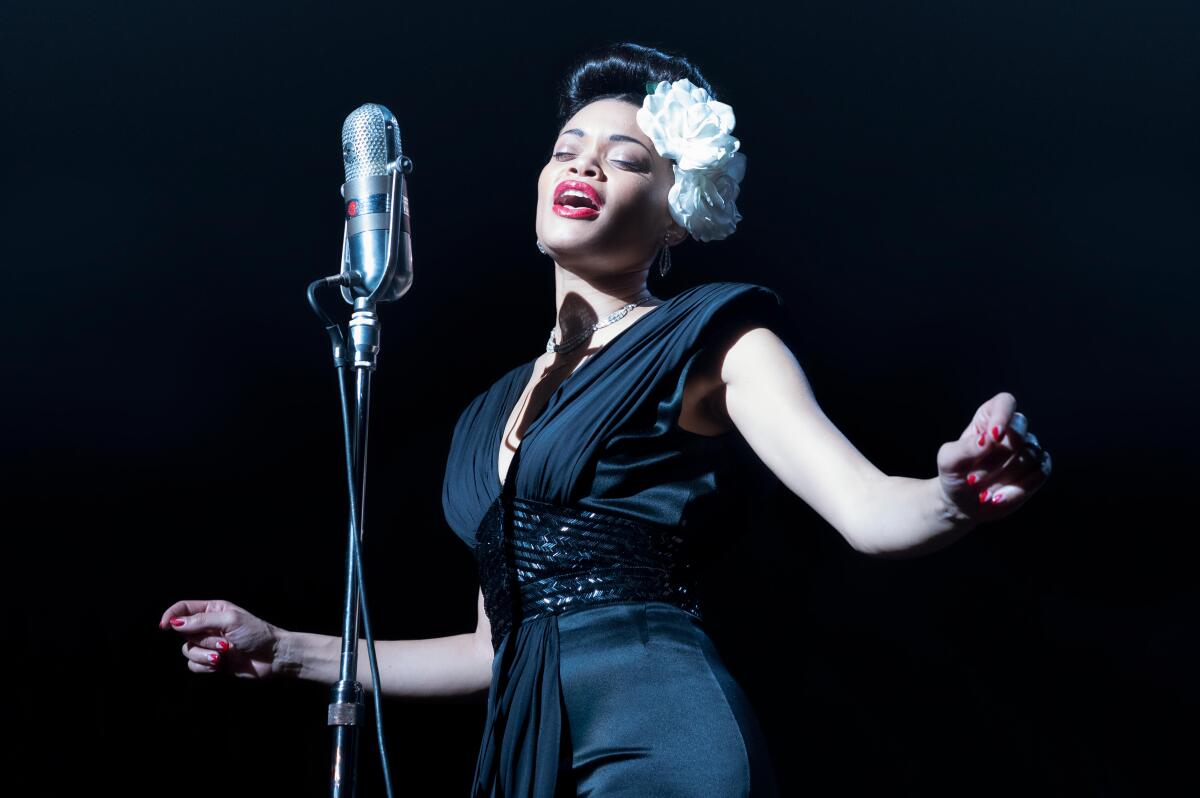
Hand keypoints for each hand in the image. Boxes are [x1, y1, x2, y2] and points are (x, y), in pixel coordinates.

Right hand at [160, 599, 283, 678]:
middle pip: (183, 632)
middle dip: (200, 640)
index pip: (183, 608)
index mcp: (214, 610)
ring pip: (187, 650)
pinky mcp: (212, 661)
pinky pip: (193, 665)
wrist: (273, 657)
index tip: (164, 626)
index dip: (170, 616)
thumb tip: (174, 623)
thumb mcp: (230, 621)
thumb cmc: (256, 634)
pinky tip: (220, 666)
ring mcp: (210, 645)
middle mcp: (209, 626)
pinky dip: (204, 666)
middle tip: (222, 644)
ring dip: (203, 655)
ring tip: (223, 656)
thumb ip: (201, 621)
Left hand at [936, 391, 1051, 524]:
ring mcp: (1027, 450)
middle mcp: (1011, 431)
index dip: (1003, 416)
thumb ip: (964, 448)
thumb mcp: (948, 462)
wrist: (962, 504)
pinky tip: (998, 498)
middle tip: (972, 480)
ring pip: (1030, 457)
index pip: (1005, 403)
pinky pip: (1040, 474)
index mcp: (987, 418)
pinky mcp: (1037, 470)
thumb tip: (988, 439)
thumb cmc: (953, 476)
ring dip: (1003, 478)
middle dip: (997, 461)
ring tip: (982, 492)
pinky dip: (1018, 489)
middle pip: (1020, 433)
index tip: (994, 436)